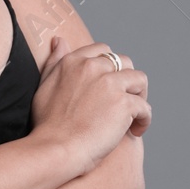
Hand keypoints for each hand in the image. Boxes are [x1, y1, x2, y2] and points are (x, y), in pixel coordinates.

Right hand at [29, 35, 150, 173]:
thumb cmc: (47, 124)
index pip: (102, 49)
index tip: (108, 85)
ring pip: (139, 80)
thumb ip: (54, 62)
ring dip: (139, 96)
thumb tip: (61, 40)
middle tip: (123, 101)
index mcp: (73, 62)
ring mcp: (110, 84)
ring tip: (133, 115)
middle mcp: (92, 67)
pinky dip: (144, 120)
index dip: (110, 67)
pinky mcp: (124, 104)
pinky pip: (145, 107)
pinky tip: (135, 131)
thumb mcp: (44, 86)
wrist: (55, 148)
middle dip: (127, 80)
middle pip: (124, 62)